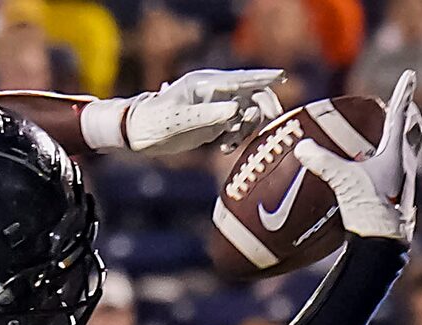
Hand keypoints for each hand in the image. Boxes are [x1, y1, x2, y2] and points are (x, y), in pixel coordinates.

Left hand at [102, 68, 284, 155]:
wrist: (139, 133)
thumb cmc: (155, 120)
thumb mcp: (180, 119)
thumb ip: (208, 115)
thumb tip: (235, 111)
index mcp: (207, 83)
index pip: (241, 78)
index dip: (263, 78)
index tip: (282, 78)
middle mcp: (215, 92)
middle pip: (251, 94)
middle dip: (262, 108)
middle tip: (270, 123)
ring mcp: (216, 107)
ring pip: (246, 113)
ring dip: (246, 128)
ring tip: (229, 145)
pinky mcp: (214, 123)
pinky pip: (235, 127)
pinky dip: (237, 137)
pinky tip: (225, 149)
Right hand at [295, 71, 421, 244]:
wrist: (384, 242)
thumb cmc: (369, 207)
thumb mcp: (342, 180)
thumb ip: (321, 162)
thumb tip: (301, 145)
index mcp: (396, 151)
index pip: (400, 114)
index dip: (403, 93)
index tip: (409, 75)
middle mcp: (406, 164)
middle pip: (414, 132)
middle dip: (410, 119)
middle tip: (405, 111)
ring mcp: (404, 184)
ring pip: (410, 155)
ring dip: (404, 144)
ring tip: (393, 143)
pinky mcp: (398, 202)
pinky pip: (397, 177)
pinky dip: (391, 169)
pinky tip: (380, 178)